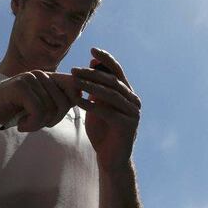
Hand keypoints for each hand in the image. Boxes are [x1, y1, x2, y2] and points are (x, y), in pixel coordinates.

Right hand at [0, 71, 80, 131]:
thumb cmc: (10, 111)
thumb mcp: (37, 106)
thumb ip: (56, 101)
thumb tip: (81, 96)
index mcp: (46, 77)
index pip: (73, 85)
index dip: (74, 101)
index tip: (56, 115)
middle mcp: (40, 74)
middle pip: (65, 102)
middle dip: (54, 120)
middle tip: (36, 124)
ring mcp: (30, 78)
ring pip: (51, 109)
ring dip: (39, 125)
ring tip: (25, 124)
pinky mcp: (20, 87)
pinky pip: (38, 111)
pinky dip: (31, 125)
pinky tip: (20, 126)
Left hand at [72, 48, 140, 171]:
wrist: (110, 158)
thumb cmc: (102, 130)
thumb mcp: (97, 104)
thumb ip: (96, 86)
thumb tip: (92, 61)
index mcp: (127, 93)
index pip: (118, 71)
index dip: (106, 59)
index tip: (93, 49)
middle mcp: (133, 101)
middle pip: (112, 81)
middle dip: (92, 73)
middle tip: (74, 69)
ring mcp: (133, 113)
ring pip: (110, 94)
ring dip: (90, 86)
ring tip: (74, 80)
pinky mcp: (127, 126)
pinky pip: (107, 112)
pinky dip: (92, 105)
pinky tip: (78, 101)